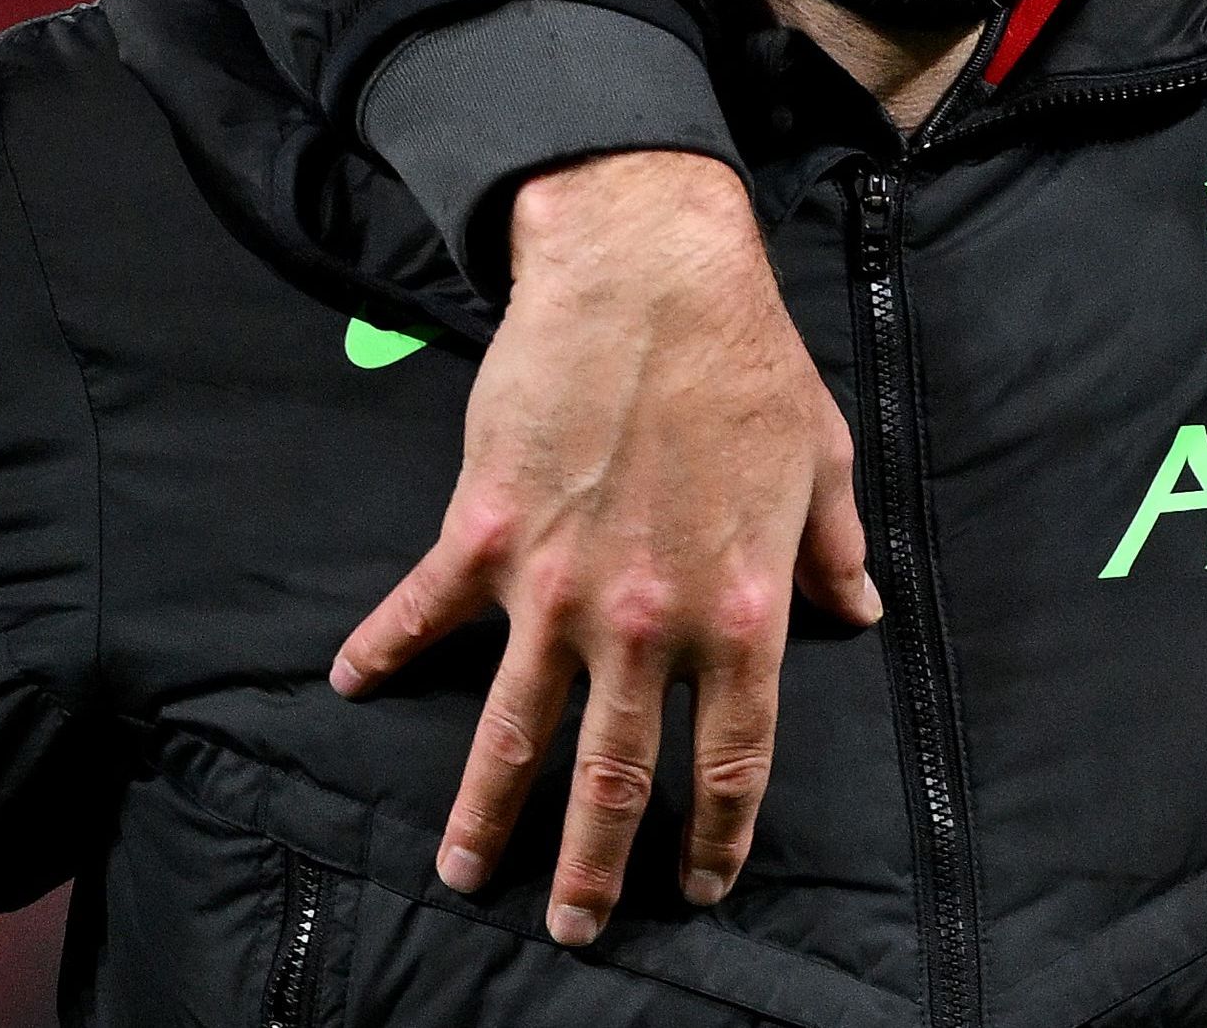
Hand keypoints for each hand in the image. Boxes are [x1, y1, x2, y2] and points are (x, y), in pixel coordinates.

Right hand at [328, 149, 874, 945]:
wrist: (649, 277)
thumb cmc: (748, 363)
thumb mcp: (822, 461)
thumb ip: (834, 553)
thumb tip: (857, 613)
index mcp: (742, 607)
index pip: (731, 754)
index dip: (714, 832)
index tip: (697, 885)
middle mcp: (646, 618)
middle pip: (614, 773)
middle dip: (592, 864)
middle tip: (573, 929)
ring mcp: (555, 585)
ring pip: (513, 731)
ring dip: (484, 814)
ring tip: (463, 875)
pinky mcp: (483, 536)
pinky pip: (421, 614)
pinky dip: (380, 652)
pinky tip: (349, 687)